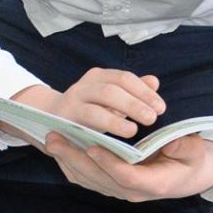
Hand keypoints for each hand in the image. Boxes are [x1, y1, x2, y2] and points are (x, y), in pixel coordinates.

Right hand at [13, 71, 164, 140]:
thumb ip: (133, 90)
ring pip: (97, 105)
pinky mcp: (65, 117)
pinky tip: (117, 136)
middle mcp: (85, 85)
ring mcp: (72, 100)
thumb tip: (154, 82)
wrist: (51, 118)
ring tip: (135, 130)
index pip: (125, 78)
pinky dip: (103, 127)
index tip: (161, 108)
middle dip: (134, 103)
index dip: (144, 92)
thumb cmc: (90, 109)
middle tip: (153, 118)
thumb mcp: (113, 99)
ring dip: (118, 117)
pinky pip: (85, 121)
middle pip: (112, 89)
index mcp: (99, 76)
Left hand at [42, 133, 212, 202]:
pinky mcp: (110, 185)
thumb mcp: (196, 152)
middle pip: (99, 178)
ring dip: (67, 160)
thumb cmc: (191, 161)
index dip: (108, 163)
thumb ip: (186, 147)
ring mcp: (118, 190)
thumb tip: (172, 142)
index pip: (126, 177)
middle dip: (75, 158)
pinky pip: (86, 179)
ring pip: (88, 179)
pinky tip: (58, 149)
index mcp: (154, 183)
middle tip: (57, 139)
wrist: (188, 176)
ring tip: (52, 140)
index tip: (93, 147)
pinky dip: (70, 165)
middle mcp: (132, 191)